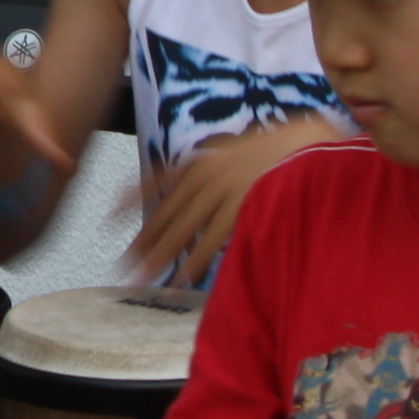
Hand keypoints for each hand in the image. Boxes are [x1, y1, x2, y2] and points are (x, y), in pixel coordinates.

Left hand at [134, 117, 342, 284]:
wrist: (309, 140)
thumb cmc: (276, 149)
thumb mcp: (234, 150)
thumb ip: (211, 170)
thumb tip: (193, 193)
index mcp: (202, 161)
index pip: (155, 182)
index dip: (130, 200)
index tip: (109, 216)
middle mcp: (205, 175)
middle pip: (166, 213)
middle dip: (144, 240)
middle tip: (123, 263)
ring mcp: (222, 191)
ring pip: (183, 229)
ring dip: (162, 256)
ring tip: (143, 277)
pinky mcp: (241, 207)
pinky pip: (212, 239)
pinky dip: (196, 260)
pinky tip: (183, 276)